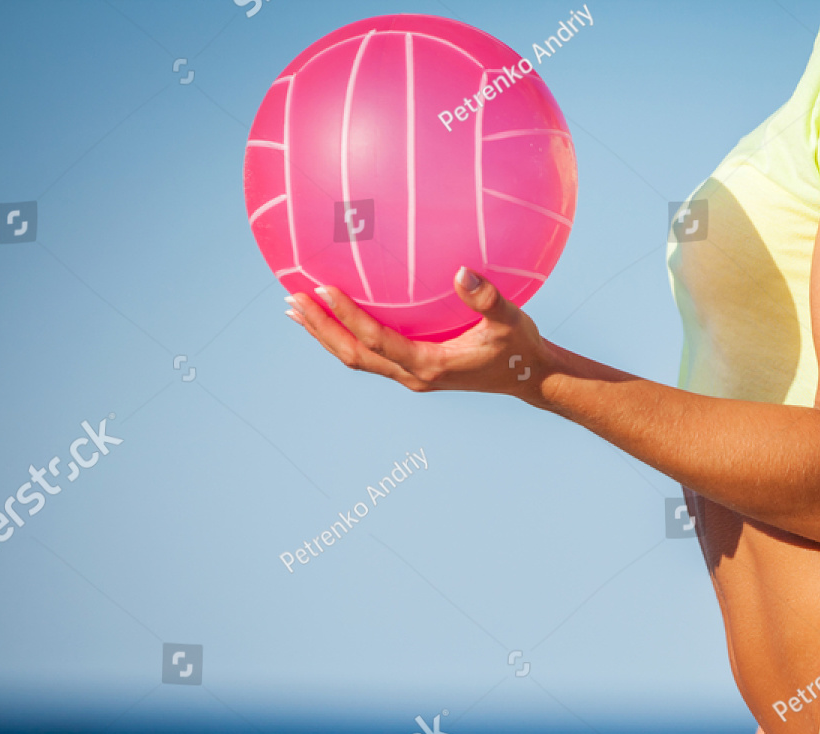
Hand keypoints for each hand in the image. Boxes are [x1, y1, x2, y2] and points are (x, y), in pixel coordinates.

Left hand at [284, 267, 558, 403]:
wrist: (528, 377)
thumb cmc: (520, 347)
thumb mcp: (510, 321)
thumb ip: (487, 298)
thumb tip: (461, 270)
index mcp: (429, 366)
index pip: (377, 341)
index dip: (347, 316)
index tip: (323, 288)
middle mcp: (413, 375)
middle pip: (354, 355)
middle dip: (321, 329)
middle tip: (291, 300)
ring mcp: (411, 375)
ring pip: (357, 358)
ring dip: (326, 334)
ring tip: (297, 309)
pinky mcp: (414, 369)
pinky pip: (371, 354)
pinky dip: (346, 334)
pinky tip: (335, 314)